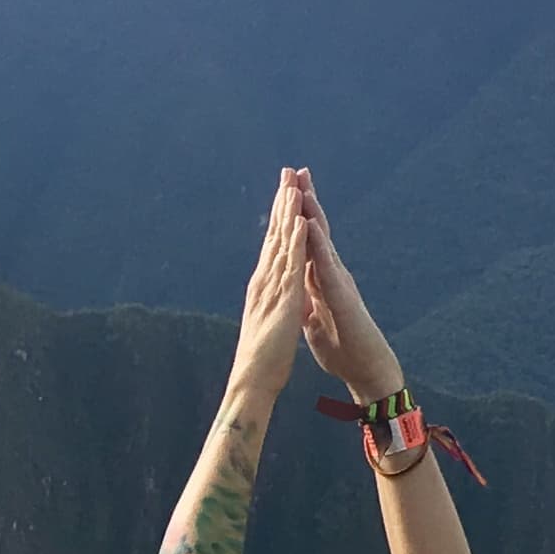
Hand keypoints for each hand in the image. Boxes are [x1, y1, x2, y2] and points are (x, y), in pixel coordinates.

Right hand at [230, 175, 312, 397]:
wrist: (253, 382)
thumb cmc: (263, 360)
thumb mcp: (273, 324)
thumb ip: (277, 306)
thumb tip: (283, 299)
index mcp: (265, 287)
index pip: (274, 245)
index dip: (280, 218)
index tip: (286, 192)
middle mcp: (265, 281)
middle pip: (275, 235)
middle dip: (282, 202)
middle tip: (287, 171)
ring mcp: (273, 288)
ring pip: (282, 242)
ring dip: (288, 212)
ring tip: (294, 183)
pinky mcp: (284, 299)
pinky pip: (291, 265)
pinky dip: (296, 241)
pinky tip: (301, 220)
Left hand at [288, 168, 400, 395]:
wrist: (366, 370)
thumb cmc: (342, 348)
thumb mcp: (314, 320)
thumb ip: (306, 301)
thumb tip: (296, 292)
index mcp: (321, 280)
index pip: (306, 241)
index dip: (296, 217)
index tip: (285, 191)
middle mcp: (332, 274)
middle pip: (316, 231)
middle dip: (306, 201)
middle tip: (296, 170)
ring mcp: (339, 282)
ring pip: (323, 241)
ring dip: (313, 213)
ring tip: (303, 186)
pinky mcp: (343, 296)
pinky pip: (328, 265)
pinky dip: (319, 245)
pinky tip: (311, 226)